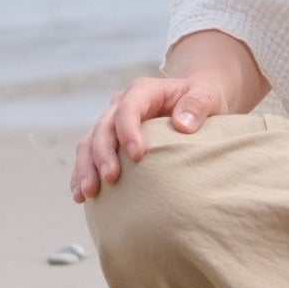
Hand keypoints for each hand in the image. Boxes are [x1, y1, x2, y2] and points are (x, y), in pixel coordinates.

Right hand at [71, 74, 225, 202]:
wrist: (193, 101)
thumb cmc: (201, 99)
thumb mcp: (207, 96)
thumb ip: (198, 105)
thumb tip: (182, 125)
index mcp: (143, 91)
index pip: (128, 108)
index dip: (128, 130)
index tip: (137, 156)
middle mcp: (121, 105)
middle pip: (104, 127)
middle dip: (103, 154)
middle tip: (110, 179)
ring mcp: (111, 123)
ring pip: (89, 143)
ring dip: (86, 168)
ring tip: (87, 193)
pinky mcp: (108, 141)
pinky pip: (88, 156)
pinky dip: (82, 174)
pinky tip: (81, 196)